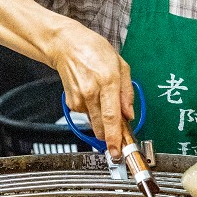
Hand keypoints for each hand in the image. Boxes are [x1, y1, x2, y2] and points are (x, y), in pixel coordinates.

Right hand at [51, 24, 134, 159]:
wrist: (66, 46)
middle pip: (101, 126)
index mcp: (107, 81)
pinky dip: (92, 111)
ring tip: (103, 99)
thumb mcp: (121, 65)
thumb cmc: (94, 51)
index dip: (115, 137)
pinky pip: (86, 114)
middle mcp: (91, 92)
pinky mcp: (71, 102)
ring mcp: (79, 98)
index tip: (117, 151)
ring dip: (102, 120)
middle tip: (118, 139)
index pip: (111, 117)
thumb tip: (129, 114)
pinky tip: (92, 96)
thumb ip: (127, 93)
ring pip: (94, 122)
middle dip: (110, 136)